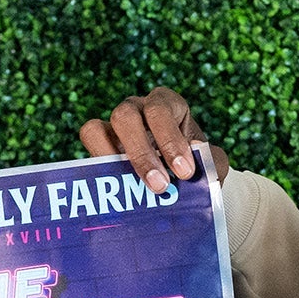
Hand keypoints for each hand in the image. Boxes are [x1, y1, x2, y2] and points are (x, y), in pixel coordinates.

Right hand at [76, 87, 231, 195]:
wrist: (180, 182)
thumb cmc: (195, 166)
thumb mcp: (211, 164)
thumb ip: (212, 162)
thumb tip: (195, 157)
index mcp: (166, 104)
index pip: (160, 110)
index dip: (169, 139)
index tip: (184, 172)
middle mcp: (136, 109)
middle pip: (124, 116)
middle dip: (141, 153)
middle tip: (160, 186)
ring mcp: (111, 128)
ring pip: (95, 130)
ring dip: (111, 161)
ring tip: (130, 190)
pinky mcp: (97, 148)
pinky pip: (86, 151)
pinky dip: (97, 169)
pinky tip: (116, 192)